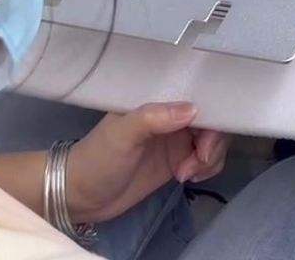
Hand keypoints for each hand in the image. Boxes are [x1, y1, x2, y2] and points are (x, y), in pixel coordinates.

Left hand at [66, 102, 230, 223]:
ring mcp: (177, 138)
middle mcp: (173, 115)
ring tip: (186, 174)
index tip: (205, 141)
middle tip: (198, 162)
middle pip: (213, 119)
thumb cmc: (98, 157)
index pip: (199, 97)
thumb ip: (155, 117)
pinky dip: (207, 168)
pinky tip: (189, 178)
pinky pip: (206, 159)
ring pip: (213, 140)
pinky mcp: (179, 160)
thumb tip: (193, 109)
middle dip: (213, 142)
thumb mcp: (123, 133)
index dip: (212, 115)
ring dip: (209, 158)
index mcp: (160, 100)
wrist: (80, 197)